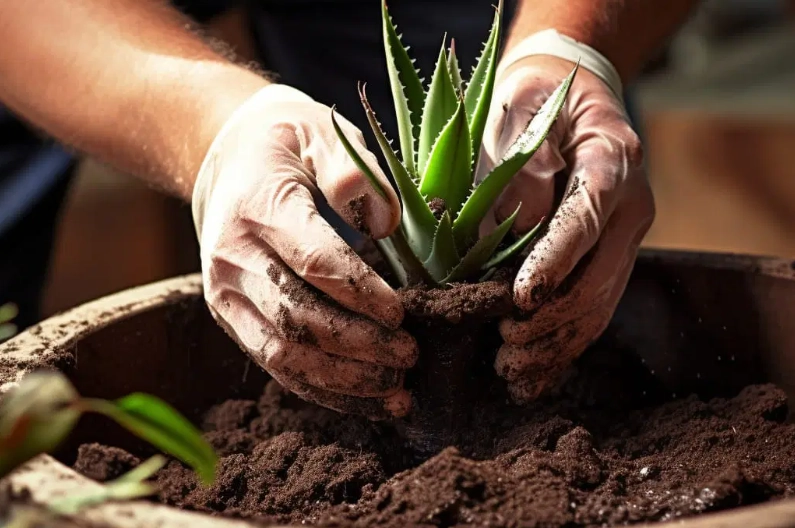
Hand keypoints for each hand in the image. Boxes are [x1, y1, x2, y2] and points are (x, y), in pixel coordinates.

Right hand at [192, 84, 417, 419]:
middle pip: (299, 316)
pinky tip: (366, 399)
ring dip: (344, 379)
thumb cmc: (286, 145)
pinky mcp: (231, 318)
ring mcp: (226, 294)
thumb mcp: (319, 133)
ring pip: (284, 353)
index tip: (402, 312)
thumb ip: (351, 170)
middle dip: (360, 345)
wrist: (225, 160)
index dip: (361, 293)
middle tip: (410, 354)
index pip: (313, 261)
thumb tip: (384, 222)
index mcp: (257, 208)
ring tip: (397, 389)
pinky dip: (322, 390)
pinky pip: (276, 366)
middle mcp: (232, 257)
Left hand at [481, 56, 654, 402]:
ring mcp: (626, 237)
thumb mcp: (519, 108)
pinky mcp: (612, 258)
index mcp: (613, 159)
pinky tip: (534, 369)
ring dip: (557, 343)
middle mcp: (631, 205)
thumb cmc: (536, 98)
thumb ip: (517, 164)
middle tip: (505, 346)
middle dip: (550, 320)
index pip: (586, 218)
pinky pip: (595, 308)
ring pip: (600, 304)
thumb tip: (516, 227)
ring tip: (513, 370)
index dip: (556, 262)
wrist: (569, 94)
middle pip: (599, 277)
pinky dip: (565, 343)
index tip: (521, 298)